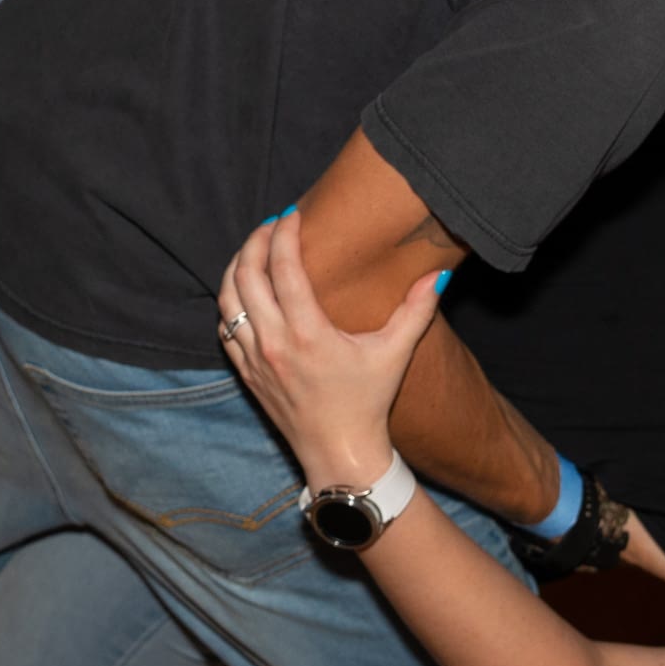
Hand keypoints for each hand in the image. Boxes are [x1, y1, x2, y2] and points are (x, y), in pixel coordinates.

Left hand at [217, 210, 443, 487]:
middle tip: (271, 224)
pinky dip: (230, 301)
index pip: (284, 268)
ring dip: (237, 267)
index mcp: (308, 334)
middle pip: (246, 275)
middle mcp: (274, 344)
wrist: (340, 451)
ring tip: (254, 249)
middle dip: (255, 241)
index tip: (292, 214)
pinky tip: (246, 289)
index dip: (284, 234)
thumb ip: (417, 310)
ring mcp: (255, 359)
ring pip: (227, 299)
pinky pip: (224, 327)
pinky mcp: (246, 373)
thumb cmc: (368, 402)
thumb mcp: (396, 354)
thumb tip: (440, 274)